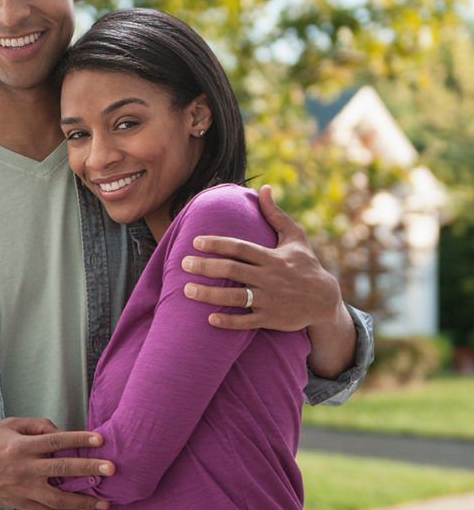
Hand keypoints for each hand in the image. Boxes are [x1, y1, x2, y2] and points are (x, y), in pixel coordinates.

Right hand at [0, 417, 113, 509]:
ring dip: (84, 500)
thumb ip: (37, 426)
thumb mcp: (9, 424)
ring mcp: (22, 489)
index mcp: (21, 445)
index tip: (100, 440)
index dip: (80, 439)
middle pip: (63, 469)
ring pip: (59, 498)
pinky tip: (79, 509)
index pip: (57, 441)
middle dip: (90, 469)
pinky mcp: (19, 503)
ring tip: (104, 501)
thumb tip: (61, 432)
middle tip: (111, 469)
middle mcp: (24, 468)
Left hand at [181, 185, 355, 376]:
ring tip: (187, 289)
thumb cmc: (305, 264)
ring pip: (236, 297)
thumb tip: (264, 187)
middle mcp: (269, 278)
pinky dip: (229, 322)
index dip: (218, 244)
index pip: (240, 248)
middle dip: (206, 267)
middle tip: (183, 263)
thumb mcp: (295, 237)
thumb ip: (275, 214)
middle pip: (233, 270)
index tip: (196, 241)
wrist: (325, 299)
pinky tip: (209, 319)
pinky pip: (247, 322)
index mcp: (272, 257)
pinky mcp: (271, 319)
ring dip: (210, 295)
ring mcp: (270, 300)